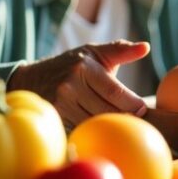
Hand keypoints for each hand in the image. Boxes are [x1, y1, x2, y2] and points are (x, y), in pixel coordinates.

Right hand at [8, 40, 149, 129]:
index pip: (114, 92)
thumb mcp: (94, 53)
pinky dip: (92, 131)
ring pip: (93, 123)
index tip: (143, 109)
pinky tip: (101, 131)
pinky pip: (79, 129)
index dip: (132, 104)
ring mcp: (60, 103)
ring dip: (109, 126)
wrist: (31, 79)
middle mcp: (70, 85)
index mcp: (85, 67)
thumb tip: (146, 47)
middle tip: (137, 121)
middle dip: (124, 117)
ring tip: (121, 127)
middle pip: (106, 111)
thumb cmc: (72, 64)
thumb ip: (120, 50)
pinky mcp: (53, 117)